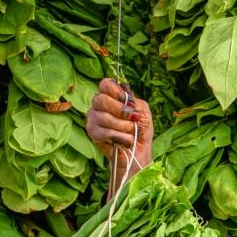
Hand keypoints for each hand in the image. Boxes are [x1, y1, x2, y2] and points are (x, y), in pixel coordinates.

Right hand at [85, 78, 153, 195]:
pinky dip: (120, 137)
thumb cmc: (140, 130)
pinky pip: (103, 132)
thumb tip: (127, 100)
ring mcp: (93, 119)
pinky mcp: (92, 134)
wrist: (138, 152)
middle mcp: (99, 106)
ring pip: (103, 117)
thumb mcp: (143, 113)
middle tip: (132, 118)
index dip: (116, 91)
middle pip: (100, 99)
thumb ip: (136, 102)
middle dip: (120, 110)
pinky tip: (125, 141)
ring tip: (131, 132)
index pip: (105, 84)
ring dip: (123, 127)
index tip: (127, 101)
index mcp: (111, 97)